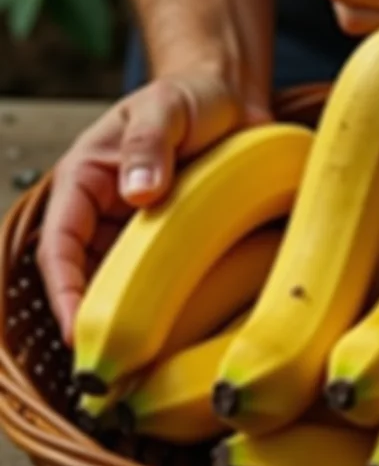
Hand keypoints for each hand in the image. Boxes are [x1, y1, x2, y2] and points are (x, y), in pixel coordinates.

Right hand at [36, 68, 270, 345]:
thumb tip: (139, 193)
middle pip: (89, 275)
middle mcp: (109, 212)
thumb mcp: (167, 108)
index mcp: (87, 181)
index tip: (77, 332)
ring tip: (145, 366)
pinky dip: (168, 305)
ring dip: (131, 321)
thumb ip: (150, 143)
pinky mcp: (177, 239)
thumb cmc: (191, 97)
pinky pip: (165, 278)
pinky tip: (183, 334)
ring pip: (125, 284)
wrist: (230, 98)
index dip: (64, 290)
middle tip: (114, 368)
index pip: (61, 245)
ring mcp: (143, 230)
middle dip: (95, 320)